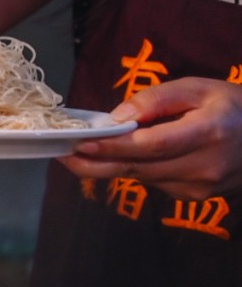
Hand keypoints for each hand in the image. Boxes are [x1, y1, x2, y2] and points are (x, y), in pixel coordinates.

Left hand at [61, 77, 241, 200]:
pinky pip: (154, 183)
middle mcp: (205, 166)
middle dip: (96, 163)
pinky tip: (121, 158)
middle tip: (62, 155)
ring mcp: (202, 187)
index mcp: (209, 133)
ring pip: (142, 178)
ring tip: (80, 154)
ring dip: (110, 168)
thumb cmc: (232, 106)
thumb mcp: (199, 88)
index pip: (150, 145)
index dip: (113, 147)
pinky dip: (135, 170)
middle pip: (139, 168)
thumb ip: (157, 100)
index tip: (81, 143)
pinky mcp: (196, 198)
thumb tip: (118, 117)